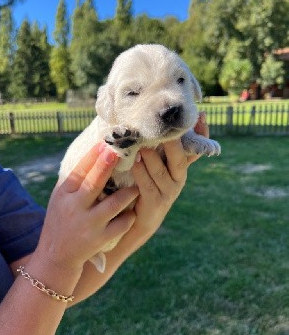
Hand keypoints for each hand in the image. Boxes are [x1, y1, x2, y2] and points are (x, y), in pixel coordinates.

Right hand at [35, 142, 138, 271]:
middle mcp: (76, 208)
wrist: (57, 256)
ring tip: (137, 184)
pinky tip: (133, 210)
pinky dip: (129, 216)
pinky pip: (121, 224)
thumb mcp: (60, 197)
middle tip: (119, 152)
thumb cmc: (61, 218)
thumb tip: (96, 152)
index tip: (104, 143)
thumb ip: (75, 179)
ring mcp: (89, 225)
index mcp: (64, 195)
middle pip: (93, 184)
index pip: (79, 172)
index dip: (92, 157)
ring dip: (128, 192)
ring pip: (114, 204)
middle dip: (106, 167)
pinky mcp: (101, 239)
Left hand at [131, 112, 208, 237]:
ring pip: (160, 171)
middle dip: (173, 143)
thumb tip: (156, 124)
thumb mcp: (157, 166)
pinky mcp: (155, 202)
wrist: (140, 219)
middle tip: (165, 130)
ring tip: (142, 145)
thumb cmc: (147, 185)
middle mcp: (179, 178)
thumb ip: (161, 149)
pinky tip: (133, 162)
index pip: (195, 149)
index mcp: (181, 167)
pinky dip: (140, 172)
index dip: (201, 134)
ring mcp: (169, 192)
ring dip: (150, 157)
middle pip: (180, 159)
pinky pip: (147, 185)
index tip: (201, 116)